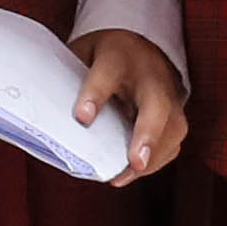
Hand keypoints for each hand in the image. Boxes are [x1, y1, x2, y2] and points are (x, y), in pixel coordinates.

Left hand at [74, 28, 190, 178]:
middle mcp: (150, 74)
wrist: (135, 49)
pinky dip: (156, 161)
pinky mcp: (175, 114)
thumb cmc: (102, 58)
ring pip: (173, 127)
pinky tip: (133, 171)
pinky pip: (173, 141)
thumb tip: (51, 118)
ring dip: (152, 156)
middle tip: (135, 161)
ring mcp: (168, 94)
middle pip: (157, 103)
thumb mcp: (81, 57)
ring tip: (123, 176)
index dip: (95, 95)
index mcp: (119, 55)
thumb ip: (70, 82)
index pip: (108, 73)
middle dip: (148, 134)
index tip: (82, 117)